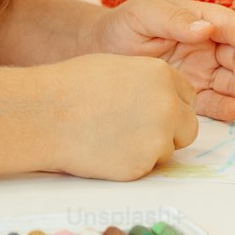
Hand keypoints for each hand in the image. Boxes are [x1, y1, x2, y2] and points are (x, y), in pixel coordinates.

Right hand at [45, 53, 198, 181]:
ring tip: (112, 135)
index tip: (153, 109)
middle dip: (170, 130)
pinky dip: (131, 162)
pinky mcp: (142, 166)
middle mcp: (167, 106)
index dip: (171, 104)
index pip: (188, 96)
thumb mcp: (118, 67)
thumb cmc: (72, 86)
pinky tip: (105, 149)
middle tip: (137, 128)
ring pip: (168, 150)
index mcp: (161, 75)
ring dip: (149, 147)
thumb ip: (148, 82)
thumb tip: (164, 98)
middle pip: (188, 127)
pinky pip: (147, 167)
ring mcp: (158, 138)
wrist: (46, 114)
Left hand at [86, 0, 234, 122]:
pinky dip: (228, 107)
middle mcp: (207, 47)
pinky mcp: (194, 95)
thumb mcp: (144, 14)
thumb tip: (206, 29)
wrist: (100, 54)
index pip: (230, 26)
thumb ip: (174, 19)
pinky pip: (216, 103)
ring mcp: (202, 72)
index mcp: (199, 20)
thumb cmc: (123, 26)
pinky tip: (233, 110)